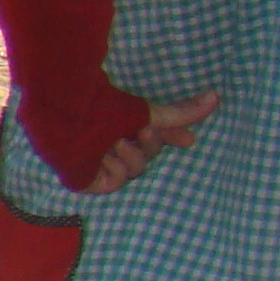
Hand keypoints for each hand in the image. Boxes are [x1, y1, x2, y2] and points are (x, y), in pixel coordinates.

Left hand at [89, 94, 215, 192]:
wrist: (64, 114)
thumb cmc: (100, 108)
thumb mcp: (144, 112)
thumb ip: (178, 113)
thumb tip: (216, 97)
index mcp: (122, 127)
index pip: (154, 139)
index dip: (170, 139)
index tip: (189, 140)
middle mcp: (111, 144)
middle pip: (147, 157)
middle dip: (148, 145)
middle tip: (142, 132)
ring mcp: (97, 162)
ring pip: (133, 170)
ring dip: (128, 156)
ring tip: (113, 143)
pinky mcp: (85, 178)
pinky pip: (114, 183)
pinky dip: (114, 172)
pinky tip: (103, 159)